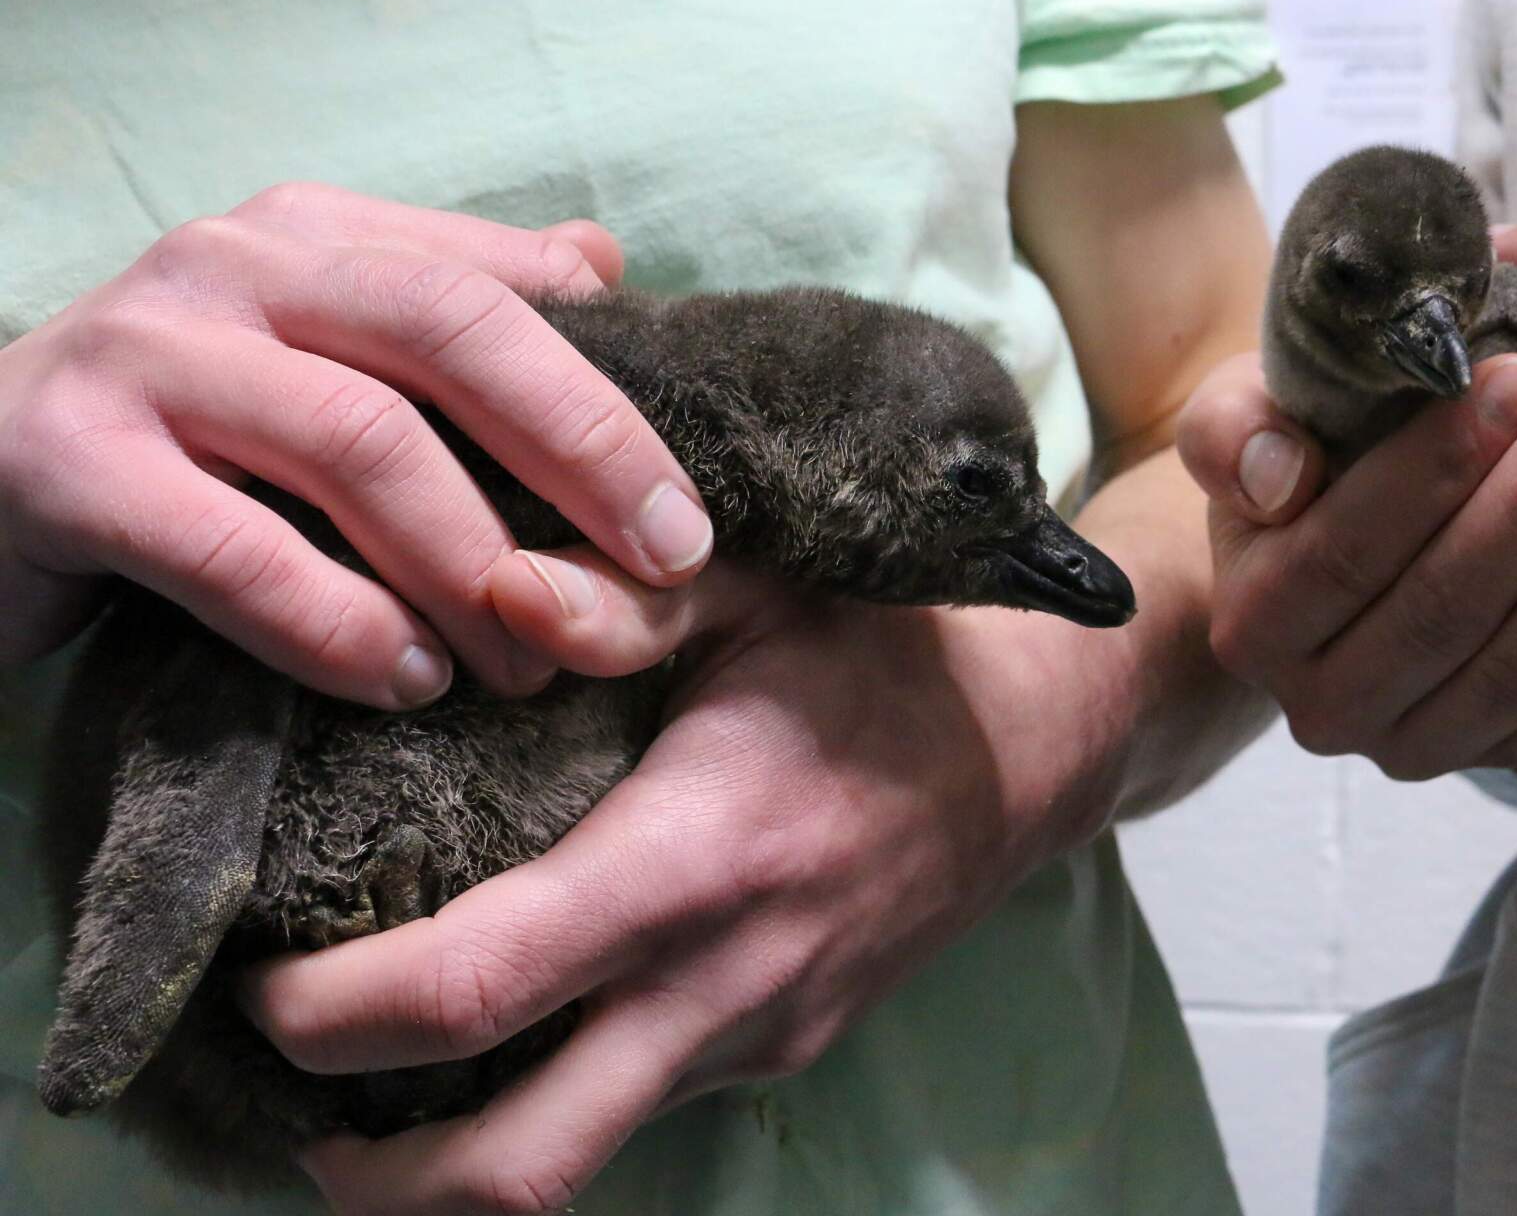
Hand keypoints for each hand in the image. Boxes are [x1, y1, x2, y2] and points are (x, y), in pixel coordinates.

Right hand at [0, 183, 709, 707]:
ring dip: (469, 571)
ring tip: (525, 667)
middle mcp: (233, 266)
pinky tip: (403, 682)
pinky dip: (340, 626)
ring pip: (361, 443)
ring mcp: (141, 352)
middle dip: (581, 458)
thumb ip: (453, 310)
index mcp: (314, 235)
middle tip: (662, 576)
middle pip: (450, 332)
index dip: (613, 406)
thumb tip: (602, 265)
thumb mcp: (327, 362)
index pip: (500, 291)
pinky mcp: (60, 461)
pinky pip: (238, 551)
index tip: (686, 524)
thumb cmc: (191, 445)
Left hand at [240, 570, 1118, 1212]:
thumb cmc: (875, 654)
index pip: (474, 991)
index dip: (331, 1015)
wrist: (1026, 750)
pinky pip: (631, 1113)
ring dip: (454, 1158)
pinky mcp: (775, 1052)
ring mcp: (754, 1039)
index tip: (261, 983)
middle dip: (374, 1182)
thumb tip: (488, 598)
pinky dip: (544, 1100)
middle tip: (288, 1117)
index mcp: (695, 862)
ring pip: (576, 1162)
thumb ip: (622, 599)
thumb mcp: (757, 588)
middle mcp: (722, 985)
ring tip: (373, 1083)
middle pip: (514, 1170)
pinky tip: (511, 1028)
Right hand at [1178, 348, 1516, 779]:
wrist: (1341, 534)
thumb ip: (1232, 433)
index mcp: (1254, 625)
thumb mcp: (1240, 420)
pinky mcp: (1504, 759)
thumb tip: (1280, 473)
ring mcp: (1418, 746)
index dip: (1431, 470)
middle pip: (1440, 613)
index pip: (1344, 553)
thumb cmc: (1304, 450)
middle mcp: (1325, 708)